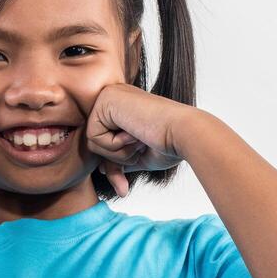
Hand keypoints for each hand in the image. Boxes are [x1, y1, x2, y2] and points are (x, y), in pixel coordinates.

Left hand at [84, 83, 198, 196]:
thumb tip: (100, 169)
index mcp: (124, 106)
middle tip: (140, 149)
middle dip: (115, 159)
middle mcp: (115, 97)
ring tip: (139, 139)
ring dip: (116, 152)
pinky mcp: (106, 99)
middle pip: (95, 142)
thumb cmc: (169, 146)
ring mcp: (109, 95)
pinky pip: (93, 136)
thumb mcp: (138, 156)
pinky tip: (135, 133)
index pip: (105, 140)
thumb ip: (118, 158)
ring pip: (92, 141)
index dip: (115, 162)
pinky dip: (113, 145)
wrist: (184, 134)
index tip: (125, 182)